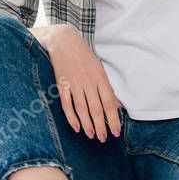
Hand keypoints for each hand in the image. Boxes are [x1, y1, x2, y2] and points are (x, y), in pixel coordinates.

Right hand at [30, 25, 121, 141]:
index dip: (113, 119)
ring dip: (87, 124)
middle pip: (96, 108)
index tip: (116, 131)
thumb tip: (116, 106)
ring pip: (82, 109)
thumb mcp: (99, 68)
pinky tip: (76, 127)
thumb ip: (107, 88)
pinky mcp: (62, 84)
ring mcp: (74, 83)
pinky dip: (71, 117)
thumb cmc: (83, 55)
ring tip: (92, 135)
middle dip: (101, 126)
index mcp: (100, 77)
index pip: (109, 103)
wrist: (63, 40)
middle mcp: (88, 81)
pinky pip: (67, 104)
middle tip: (104, 138)